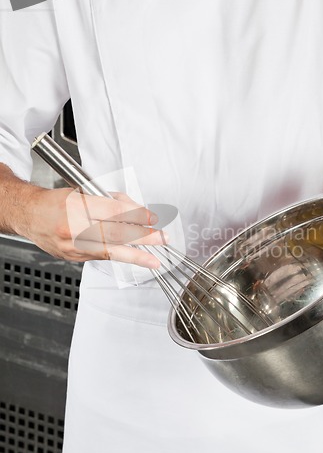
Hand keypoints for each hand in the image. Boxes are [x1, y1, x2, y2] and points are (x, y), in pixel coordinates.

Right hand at [21, 187, 165, 267]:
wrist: (30, 216)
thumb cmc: (56, 202)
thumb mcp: (84, 191)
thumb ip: (111, 200)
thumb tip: (135, 210)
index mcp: (77, 206)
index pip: (115, 211)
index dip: (138, 215)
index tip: (152, 218)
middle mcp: (74, 227)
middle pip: (117, 233)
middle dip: (143, 237)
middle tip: (161, 238)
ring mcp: (74, 246)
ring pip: (111, 251)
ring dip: (137, 256)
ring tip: (154, 260)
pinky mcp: (74, 257)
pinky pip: (102, 256)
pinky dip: (120, 256)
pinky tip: (134, 258)